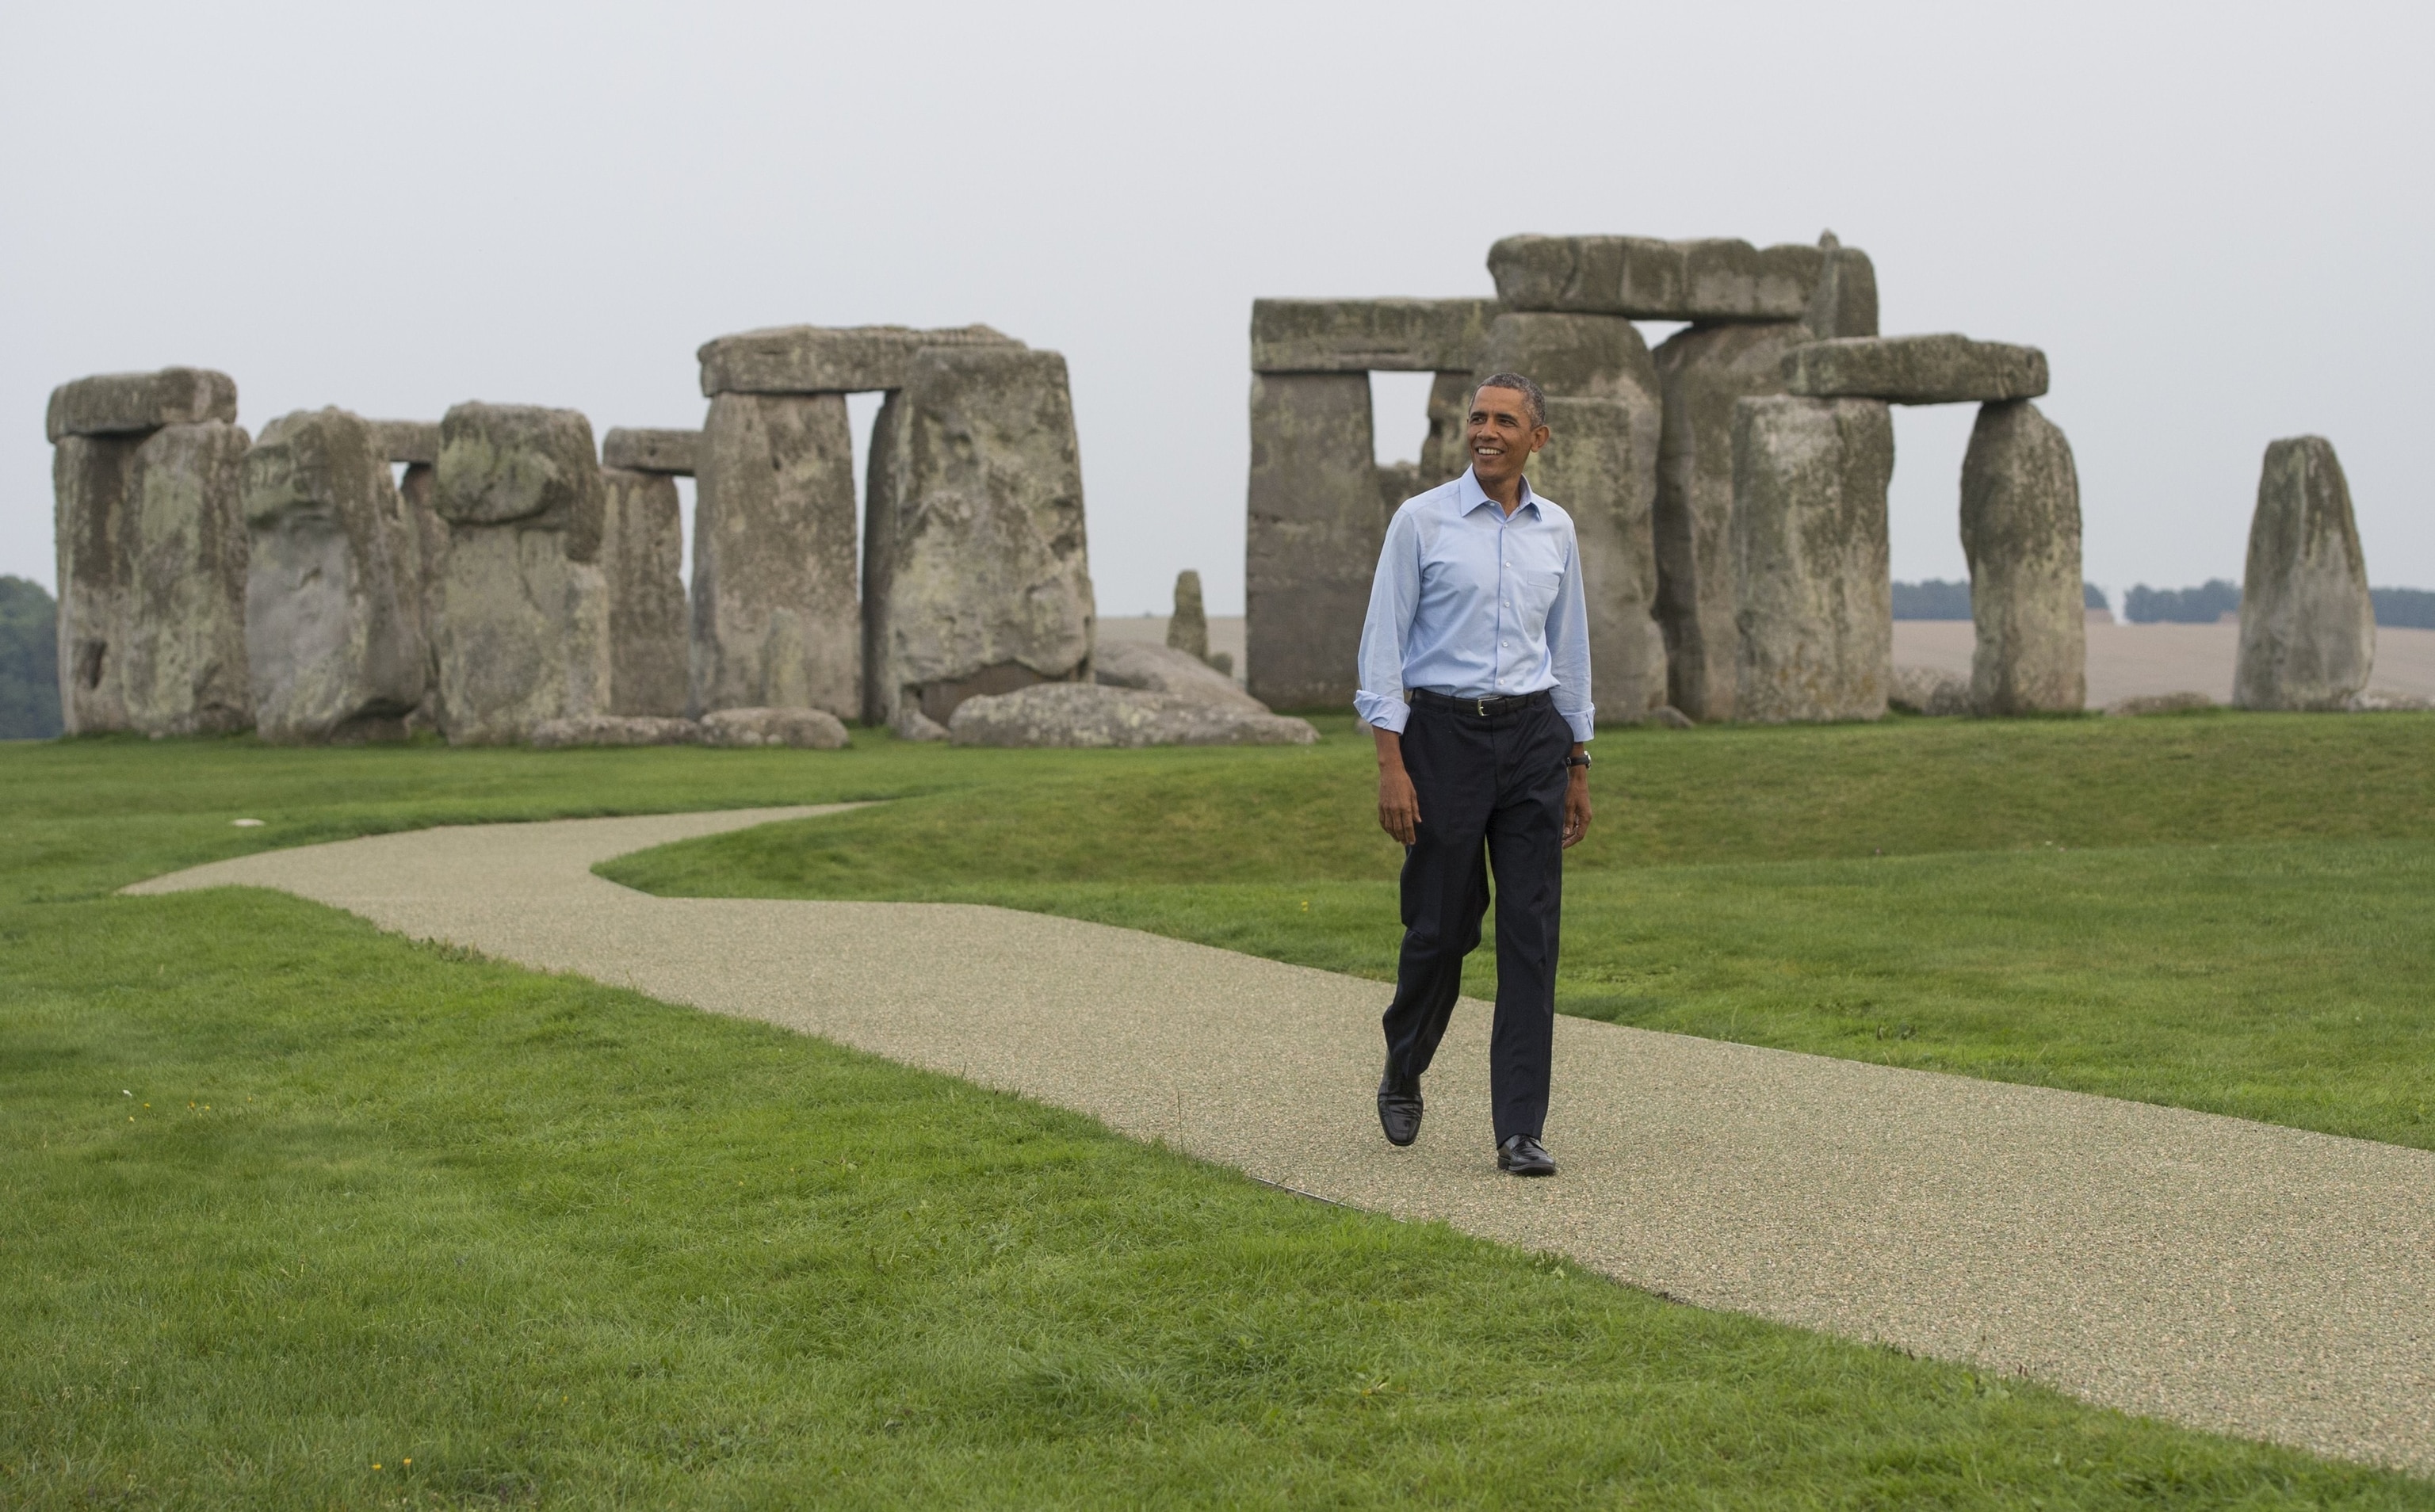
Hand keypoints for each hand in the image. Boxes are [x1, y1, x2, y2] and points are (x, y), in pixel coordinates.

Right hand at [1373, 726, 1418, 844]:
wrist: (1391, 773)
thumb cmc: (1405, 782)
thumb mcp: (1413, 794)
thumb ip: (1415, 809)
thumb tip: (1418, 821)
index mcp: (1405, 807)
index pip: (1408, 826)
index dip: (1410, 835)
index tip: (1412, 842)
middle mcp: (1395, 809)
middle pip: (1398, 828)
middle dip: (1403, 837)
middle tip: (1406, 843)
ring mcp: (1386, 808)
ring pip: (1389, 826)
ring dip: (1394, 834)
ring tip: (1398, 839)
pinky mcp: (1380, 806)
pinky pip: (1382, 820)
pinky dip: (1385, 828)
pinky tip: (1389, 831)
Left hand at [1561, 768, 1592, 847]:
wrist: (1577, 779)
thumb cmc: (1573, 791)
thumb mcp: (1568, 806)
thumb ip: (1568, 820)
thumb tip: (1567, 833)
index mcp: (1585, 817)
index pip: (1579, 835)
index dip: (1571, 842)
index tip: (1562, 847)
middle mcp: (1586, 817)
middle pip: (1578, 833)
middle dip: (1569, 839)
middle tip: (1559, 844)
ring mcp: (1584, 814)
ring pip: (1577, 828)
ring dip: (1569, 833)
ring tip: (1559, 838)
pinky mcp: (1580, 810)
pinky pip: (1576, 822)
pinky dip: (1569, 826)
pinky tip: (1562, 828)